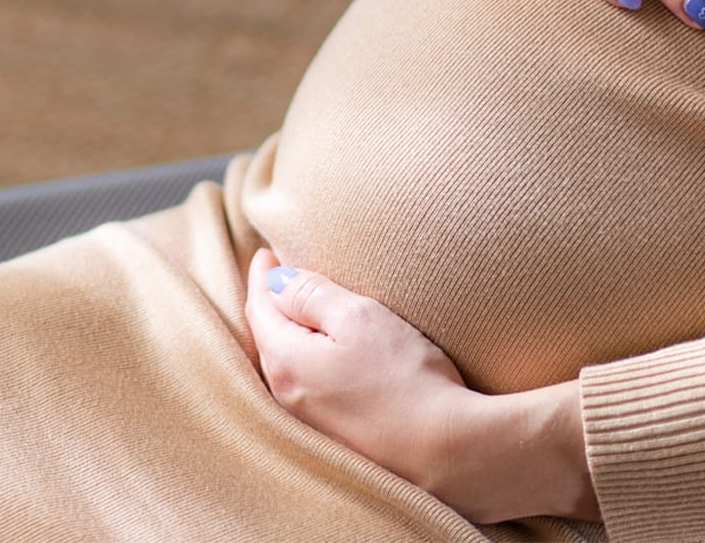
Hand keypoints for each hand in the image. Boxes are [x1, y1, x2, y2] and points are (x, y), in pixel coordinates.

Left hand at [242, 250, 597, 523]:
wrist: (444, 451)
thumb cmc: (404, 378)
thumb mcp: (359, 318)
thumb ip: (313, 294)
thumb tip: (277, 280)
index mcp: (284, 361)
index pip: (260, 307)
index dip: (263, 276)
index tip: (267, 254)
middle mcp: (285, 396)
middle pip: (267, 338)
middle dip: (269, 305)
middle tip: (276, 277)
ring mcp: (307, 422)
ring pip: (284, 364)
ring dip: (286, 334)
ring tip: (297, 311)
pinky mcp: (332, 437)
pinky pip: (304, 387)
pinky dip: (304, 360)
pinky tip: (321, 356)